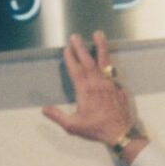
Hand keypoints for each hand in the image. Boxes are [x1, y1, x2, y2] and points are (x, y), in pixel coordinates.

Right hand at [42, 31, 143, 159]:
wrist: (120, 132)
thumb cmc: (96, 129)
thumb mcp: (72, 126)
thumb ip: (57, 116)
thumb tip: (44, 109)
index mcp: (85, 90)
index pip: (76, 70)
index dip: (71, 58)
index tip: (66, 49)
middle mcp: (97, 83)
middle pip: (87, 61)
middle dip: (81, 47)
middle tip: (75, 36)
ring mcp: (109, 83)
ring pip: (104, 61)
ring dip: (100, 46)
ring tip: (98, 34)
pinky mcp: (118, 86)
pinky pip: (112, 70)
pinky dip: (108, 61)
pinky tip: (106, 56)